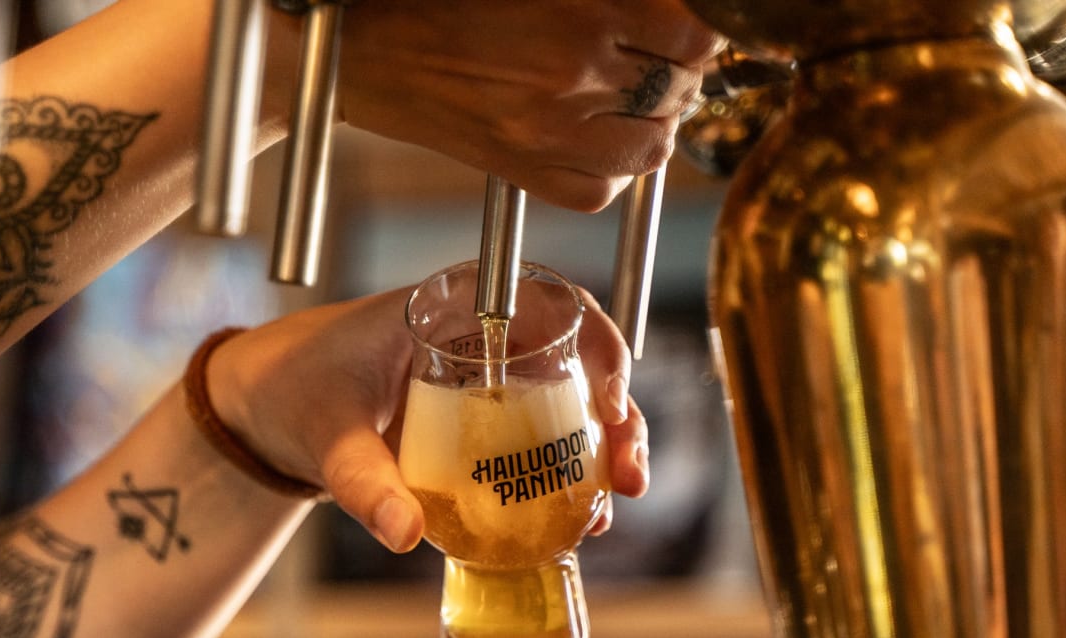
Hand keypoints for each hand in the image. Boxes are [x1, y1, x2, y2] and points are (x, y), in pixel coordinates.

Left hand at [206, 288, 649, 551]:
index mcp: (454, 307)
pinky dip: (565, 479)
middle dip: (620, 418)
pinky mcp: (480, 429)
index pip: (554, 303)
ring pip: (570, 408)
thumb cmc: (291, 390)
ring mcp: (487, 385)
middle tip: (625, 477)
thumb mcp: (324, 435)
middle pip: (581, 362)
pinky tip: (576, 522)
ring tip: (609, 507)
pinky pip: (539, 445)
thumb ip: (362, 482)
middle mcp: (484, 339)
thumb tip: (403, 532)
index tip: (609, 404)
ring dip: (603, 454)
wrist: (262, 411)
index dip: (602, 345)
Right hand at [296, 0, 724, 211]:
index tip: (685, 32)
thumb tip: (672, 17)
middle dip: (675, 75)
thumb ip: (607, 1)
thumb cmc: (443, 3)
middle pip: (678, 90)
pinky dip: (612, 169)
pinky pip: (604, 190)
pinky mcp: (528, 175)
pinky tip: (592, 138)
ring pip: (654, 148)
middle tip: (651, 61)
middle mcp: (573, 77)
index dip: (698, 33)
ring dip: (654, 125)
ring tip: (628, 102)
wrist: (367, 53)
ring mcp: (552, 136)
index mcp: (581, 12)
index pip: (694, 35)